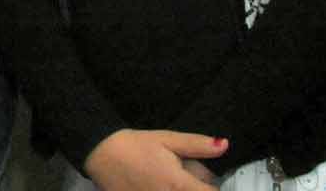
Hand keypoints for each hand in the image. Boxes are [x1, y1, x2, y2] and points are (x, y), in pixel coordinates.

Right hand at [83, 129, 228, 190]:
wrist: (101, 153)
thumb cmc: (136, 145)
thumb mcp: (167, 139)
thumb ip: (196, 145)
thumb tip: (224, 145)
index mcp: (179, 184)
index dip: (215, 189)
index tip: (213, 183)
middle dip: (198, 190)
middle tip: (189, 180)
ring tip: (174, 181)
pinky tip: (160, 185)